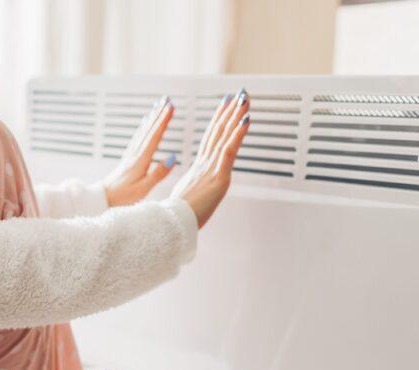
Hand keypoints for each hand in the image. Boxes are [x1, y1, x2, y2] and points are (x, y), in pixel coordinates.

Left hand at [103, 96, 177, 206]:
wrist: (103, 198)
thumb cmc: (124, 197)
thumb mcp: (144, 188)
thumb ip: (159, 173)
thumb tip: (172, 157)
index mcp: (141, 161)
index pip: (155, 137)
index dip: (163, 121)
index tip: (171, 107)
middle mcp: (135, 154)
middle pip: (149, 130)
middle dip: (159, 114)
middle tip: (167, 100)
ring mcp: (130, 155)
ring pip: (143, 131)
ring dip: (152, 118)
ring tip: (158, 105)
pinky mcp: (127, 158)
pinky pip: (137, 137)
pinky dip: (143, 127)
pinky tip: (145, 122)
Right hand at [171, 89, 250, 228]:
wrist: (172, 225)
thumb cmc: (177, 218)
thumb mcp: (185, 201)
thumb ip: (191, 193)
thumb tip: (191, 195)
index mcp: (197, 170)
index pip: (210, 141)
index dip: (218, 122)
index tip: (224, 107)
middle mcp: (204, 165)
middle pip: (218, 132)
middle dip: (228, 112)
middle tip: (237, 94)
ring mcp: (211, 169)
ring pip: (224, 136)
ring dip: (235, 115)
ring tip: (243, 99)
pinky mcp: (218, 177)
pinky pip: (229, 150)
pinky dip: (238, 134)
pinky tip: (246, 120)